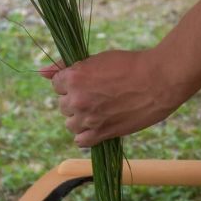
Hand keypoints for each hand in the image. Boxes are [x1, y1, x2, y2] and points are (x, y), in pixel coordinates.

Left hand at [40, 49, 185, 146]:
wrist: (159, 80)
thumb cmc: (130, 65)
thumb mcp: (96, 59)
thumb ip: (66, 67)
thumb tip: (41, 72)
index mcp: (74, 78)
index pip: (56, 85)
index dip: (71, 82)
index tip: (86, 81)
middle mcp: (77, 99)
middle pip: (63, 105)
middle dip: (76, 100)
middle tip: (97, 94)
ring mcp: (89, 118)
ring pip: (71, 124)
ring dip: (81, 118)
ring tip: (100, 108)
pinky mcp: (103, 133)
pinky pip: (81, 141)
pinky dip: (86, 135)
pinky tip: (97, 125)